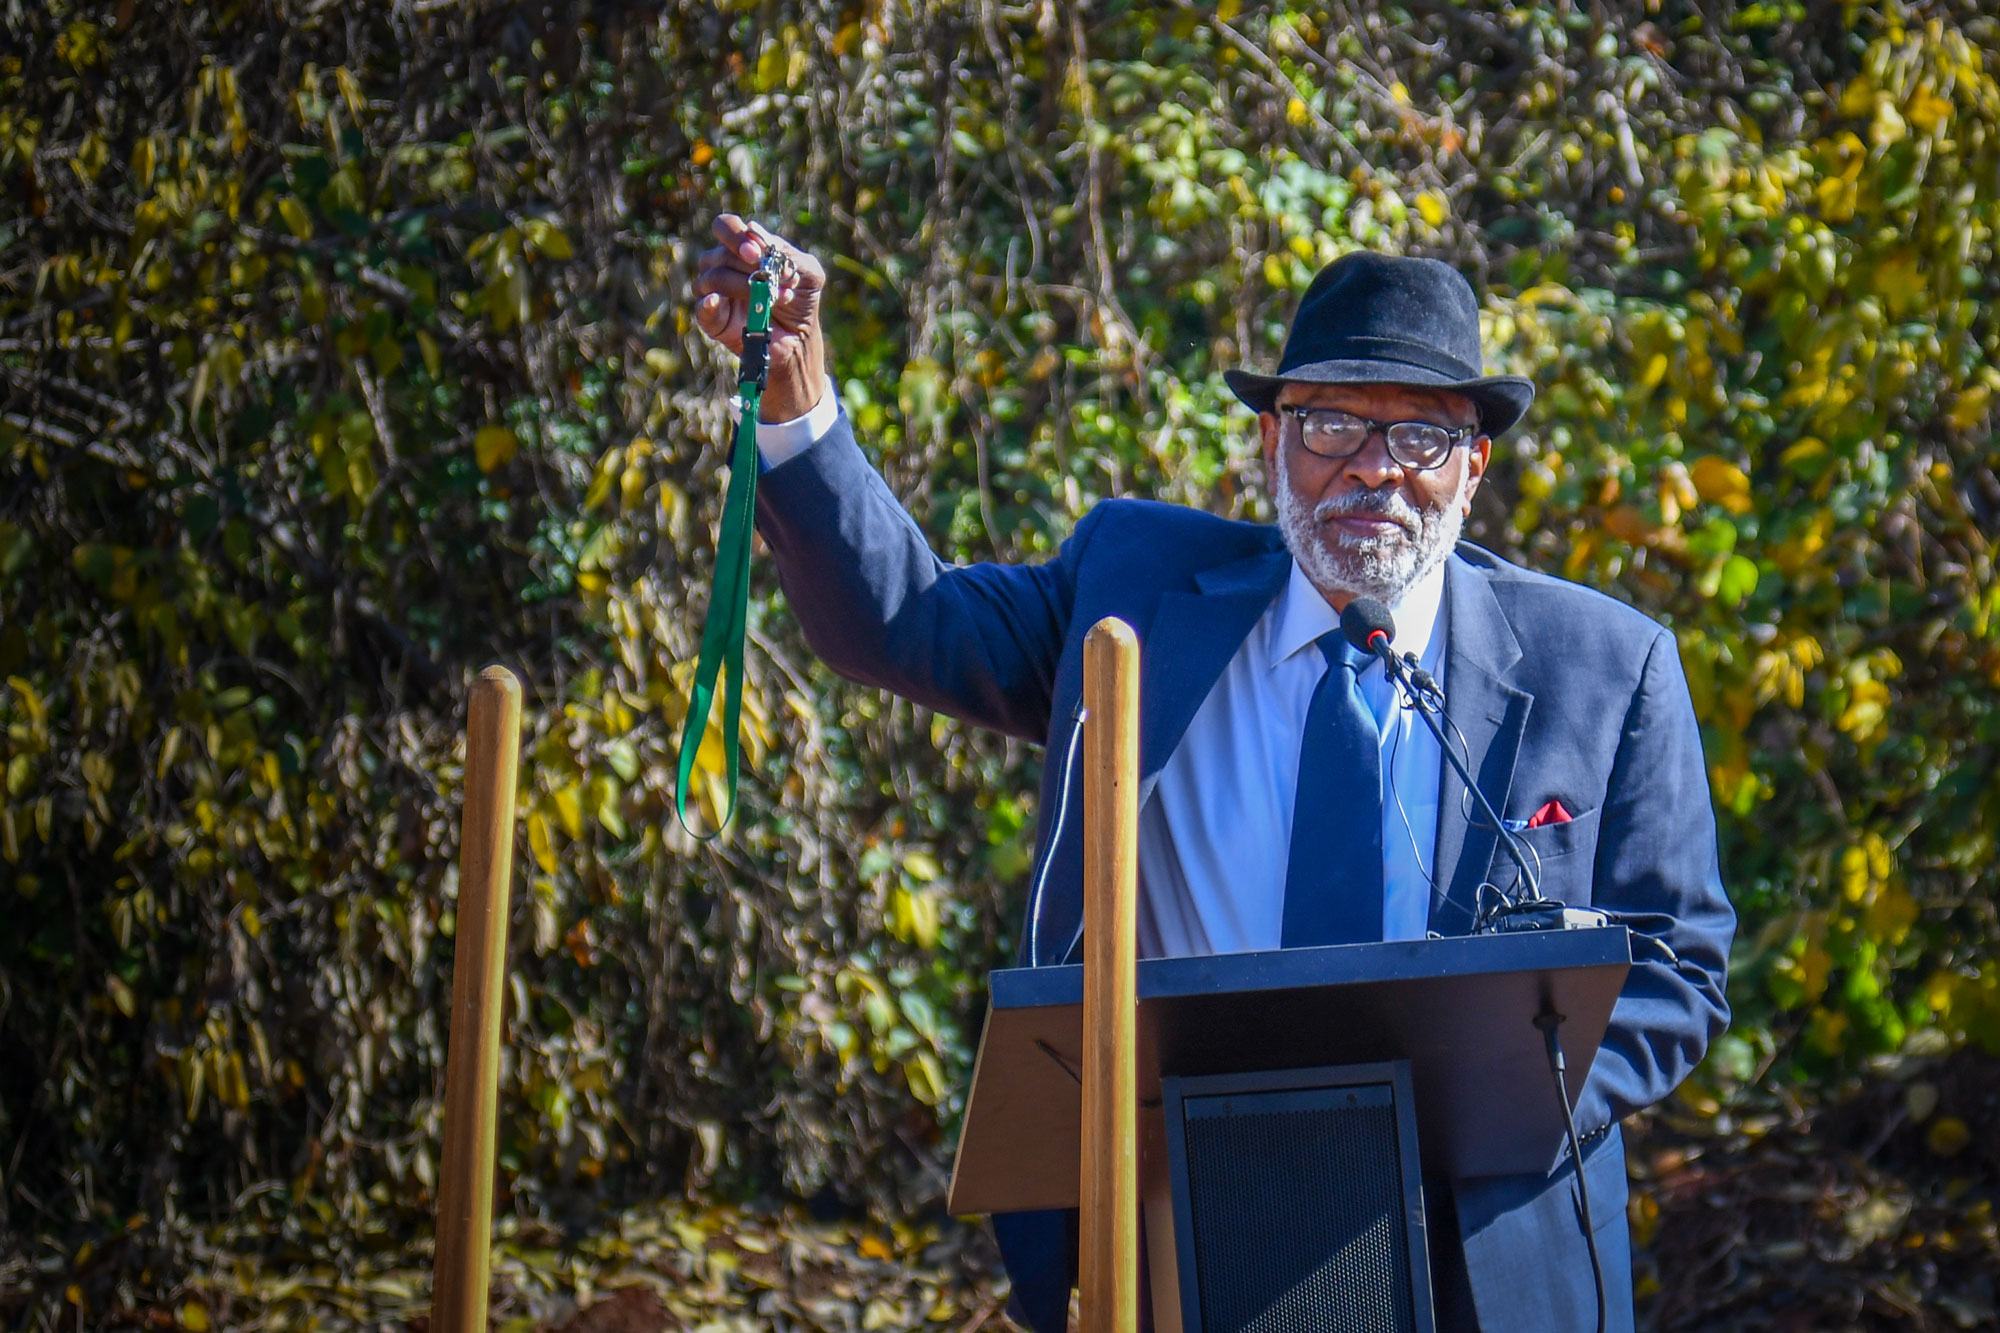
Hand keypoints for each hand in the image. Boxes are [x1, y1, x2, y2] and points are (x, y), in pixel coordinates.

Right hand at [693, 214, 827, 423]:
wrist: (800, 340)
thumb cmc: (801, 301)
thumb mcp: (807, 272)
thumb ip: (786, 251)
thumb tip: (753, 229)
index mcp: (743, 250)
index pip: (725, 227)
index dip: (735, 235)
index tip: (756, 252)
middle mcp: (724, 267)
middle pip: (717, 254)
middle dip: (743, 262)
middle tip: (763, 271)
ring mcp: (716, 294)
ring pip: (711, 278)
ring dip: (742, 286)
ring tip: (774, 299)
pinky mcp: (714, 320)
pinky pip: (701, 308)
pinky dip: (709, 304)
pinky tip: (721, 302)